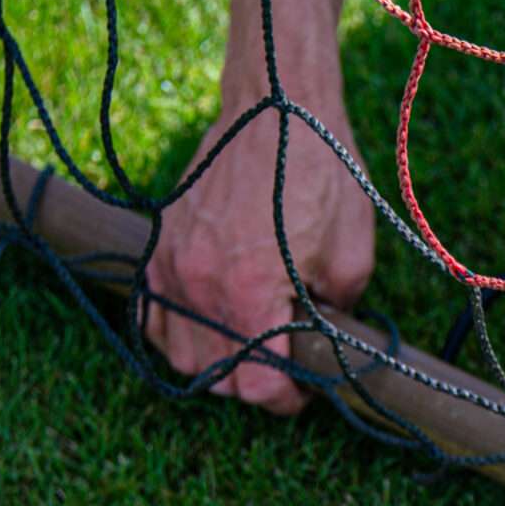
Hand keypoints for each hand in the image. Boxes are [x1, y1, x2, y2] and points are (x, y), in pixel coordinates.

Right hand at [145, 98, 373, 414]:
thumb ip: (337, 316)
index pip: (256, 386)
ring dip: (218, 364)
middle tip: (288, 365)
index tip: (308, 386)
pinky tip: (212, 326)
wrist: (276, 107)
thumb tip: (325, 346)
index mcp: (248, 290)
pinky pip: (153, 317)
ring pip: (181, 356)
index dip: (287, 398)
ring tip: (254, 346)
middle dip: (257, 382)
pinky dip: (179, 334)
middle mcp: (198, 283)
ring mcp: (171, 264)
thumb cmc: (320, 173)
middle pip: (218, 378)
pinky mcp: (160, 245)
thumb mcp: (351, 255)